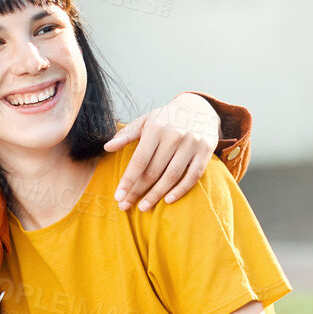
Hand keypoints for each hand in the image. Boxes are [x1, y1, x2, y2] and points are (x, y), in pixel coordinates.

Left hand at [103, 92, 219, 210]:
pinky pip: (193, 176)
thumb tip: (107, 147)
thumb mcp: (145, 121)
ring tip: (143, 207)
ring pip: (172, 176)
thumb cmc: (166, 118)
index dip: (128, 180)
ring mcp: (191, 144)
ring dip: (156, 194)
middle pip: (153, 171)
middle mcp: (174, 136)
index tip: (118, 196)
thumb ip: (127, 134)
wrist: (199, 107)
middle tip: (126, 205)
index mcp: (156, 129)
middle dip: (138, 191)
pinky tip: (167, 200)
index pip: (139, 160)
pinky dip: (180, 190)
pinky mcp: (205, 151)